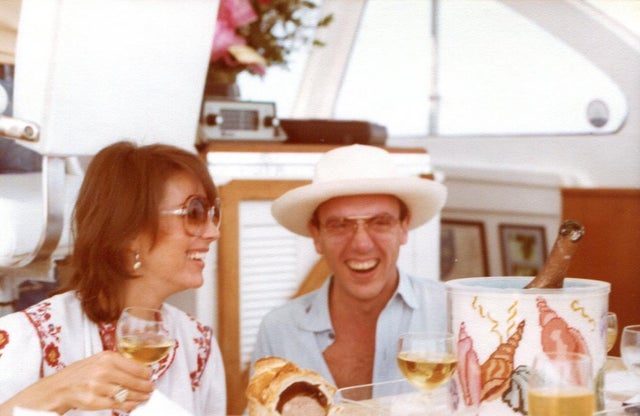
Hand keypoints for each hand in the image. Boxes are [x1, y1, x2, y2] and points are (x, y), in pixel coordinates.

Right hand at [0, 351, 153, 414]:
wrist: (58, 388)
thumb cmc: (80, 374)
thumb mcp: (98, 360)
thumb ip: (117, 363)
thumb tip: (140, 370)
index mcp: (107, 358)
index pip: (134, 366)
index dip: (146, 374)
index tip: (150, 377)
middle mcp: (103, 370)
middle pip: (133, 381)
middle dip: (145, 387)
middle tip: (151, 389)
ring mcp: (97, 386)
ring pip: (126, 393)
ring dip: (139, 397)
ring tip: (145, 397)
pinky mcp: (93, 401)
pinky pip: (116, 404)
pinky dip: (128, 405)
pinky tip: (133, 404)